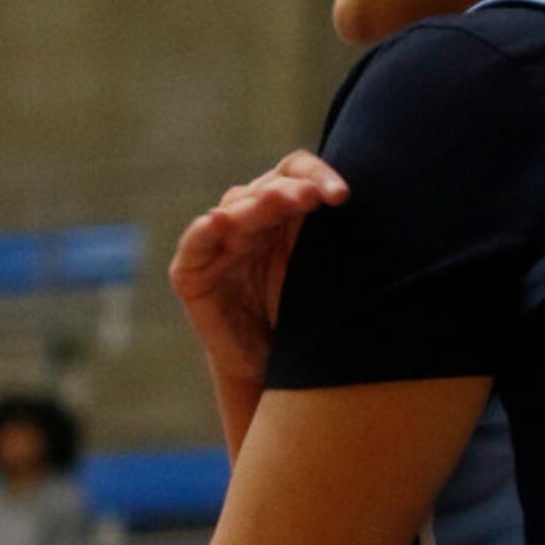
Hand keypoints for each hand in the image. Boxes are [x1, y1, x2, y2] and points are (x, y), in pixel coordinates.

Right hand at [168, 152, 347, 382]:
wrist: (271, 371)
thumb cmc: (301, 318)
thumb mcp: (321, 273)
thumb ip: (331, 236)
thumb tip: (353, 200)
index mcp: (282, 212)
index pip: (295, 174)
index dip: (316, 175)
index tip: (340, 196)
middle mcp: (248, 220)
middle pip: (266, 188)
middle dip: (289, 192)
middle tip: (310, 197)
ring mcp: (218, 243)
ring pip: (235, 210)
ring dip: (257, 205)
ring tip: (276, 201)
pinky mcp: (191, 271)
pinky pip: (195, 244)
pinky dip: (205, 231)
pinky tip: (219, 221)